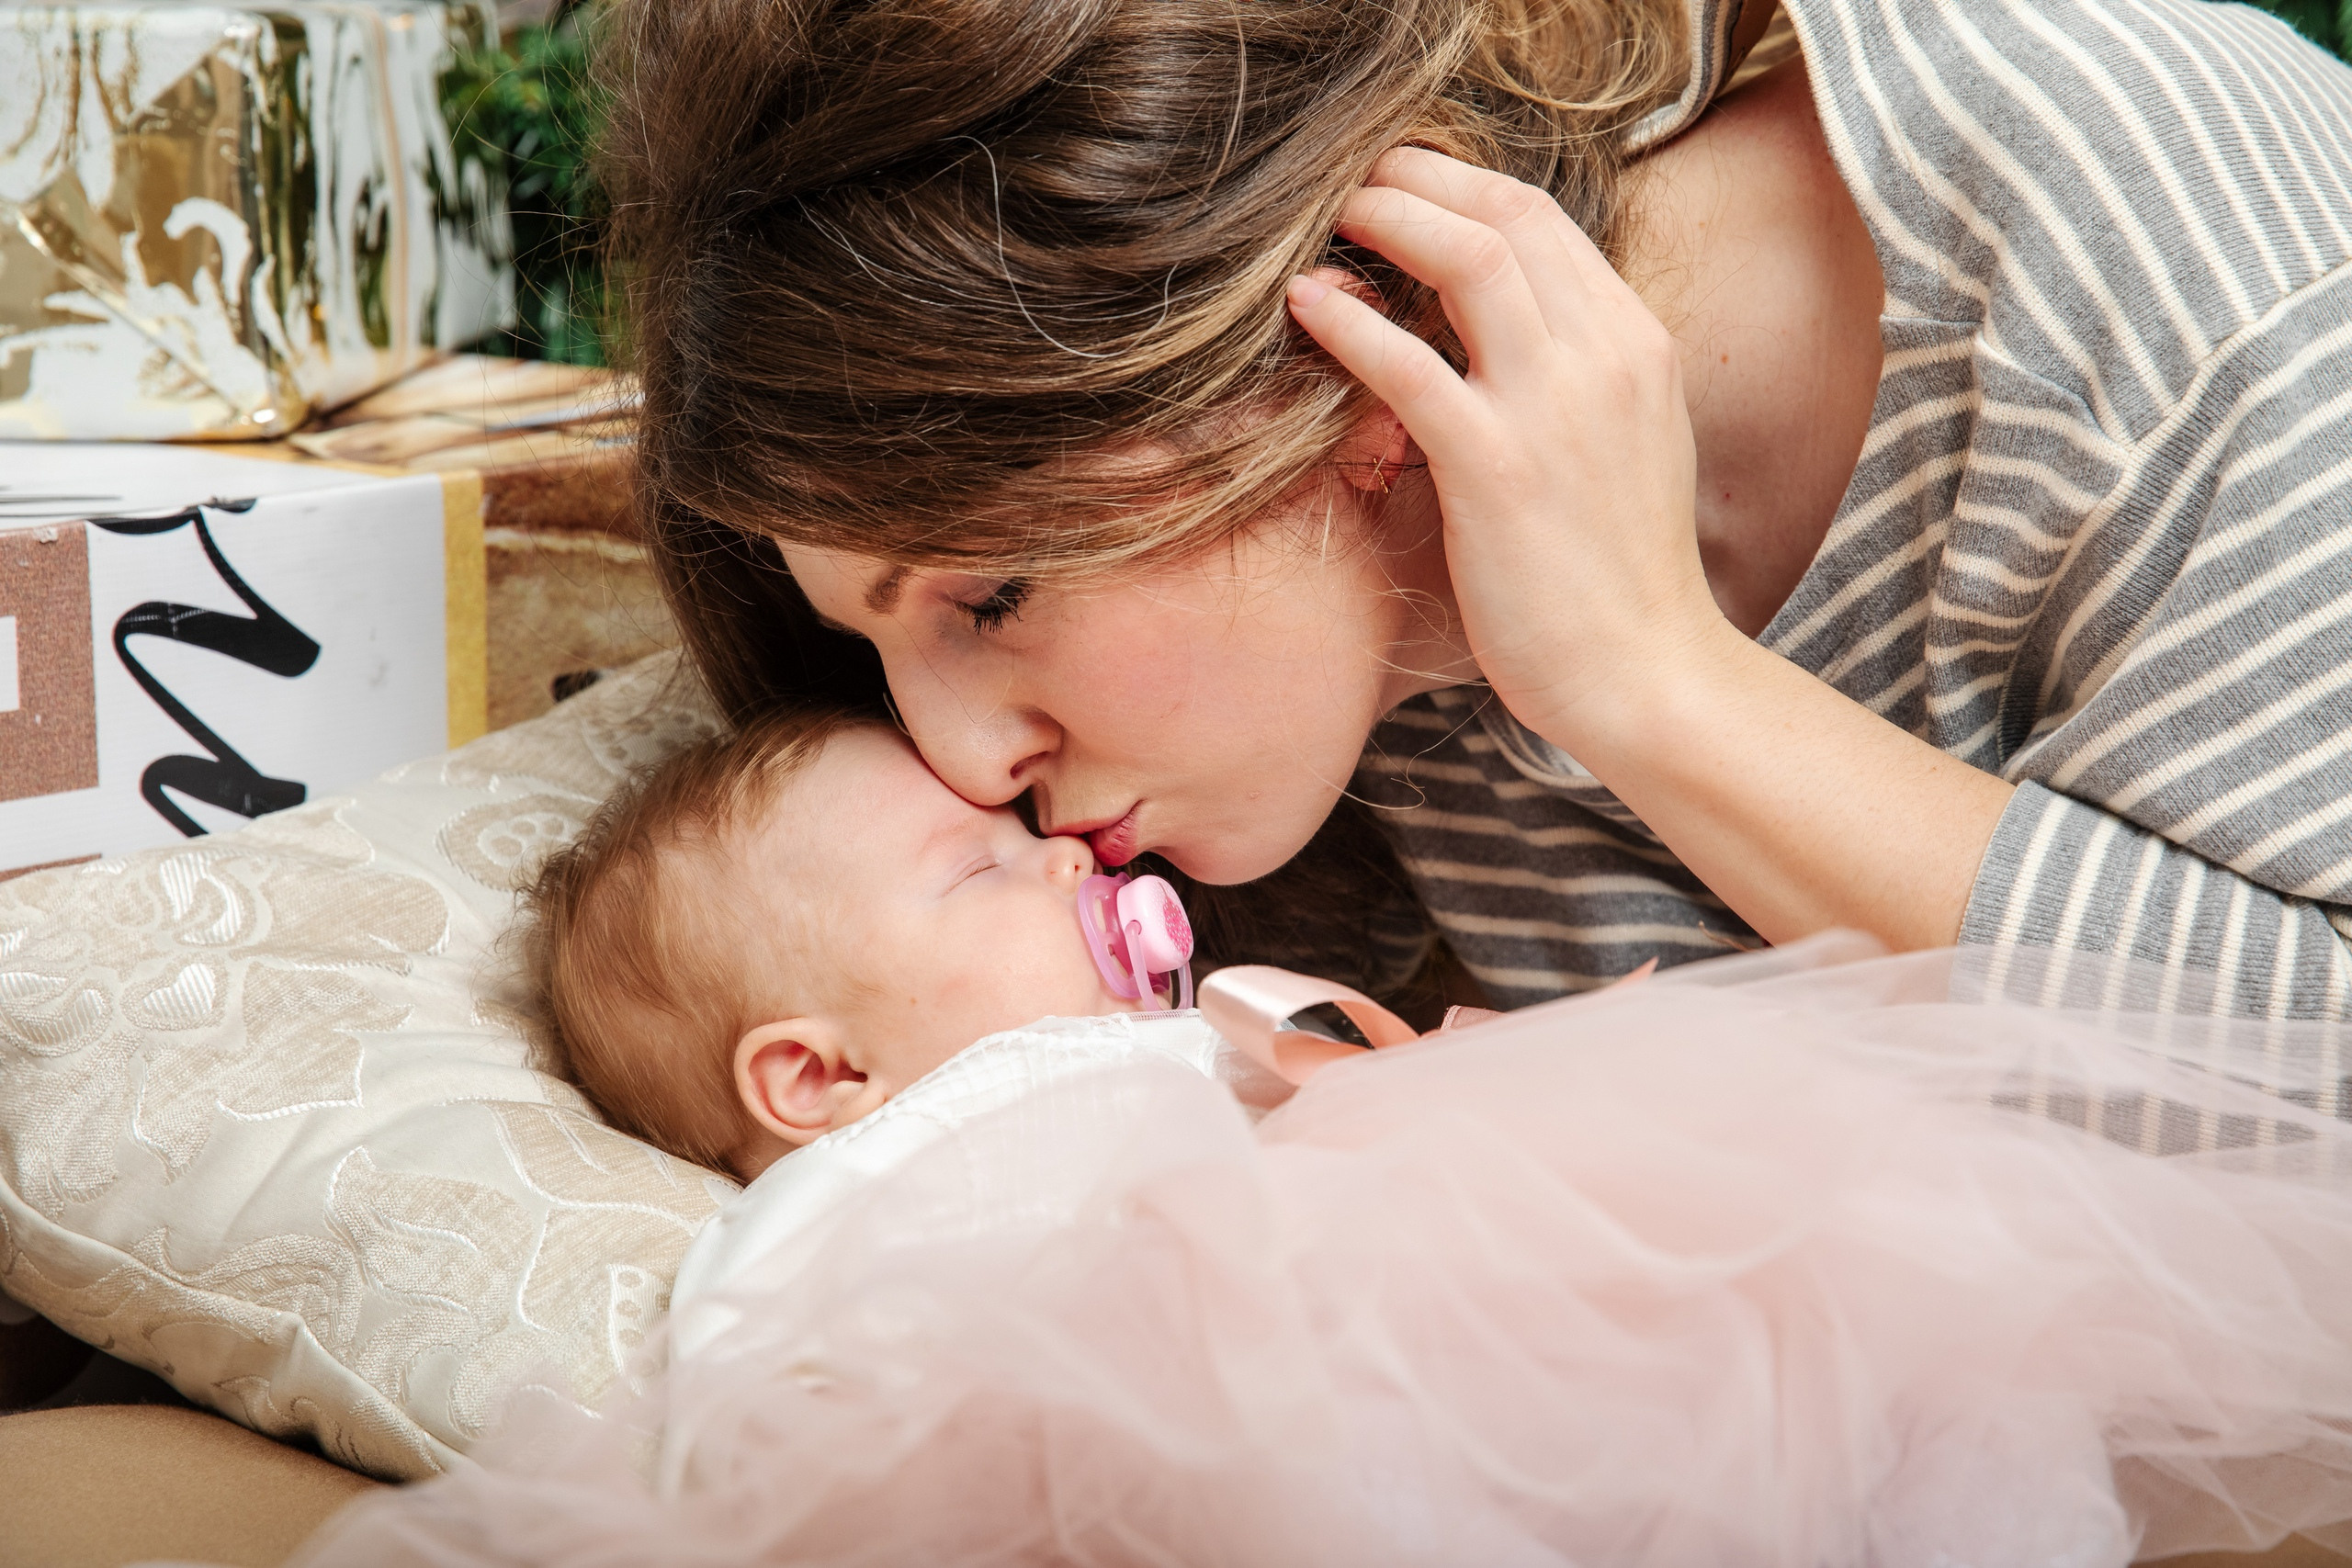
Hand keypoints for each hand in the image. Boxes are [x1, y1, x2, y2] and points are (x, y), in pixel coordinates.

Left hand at [1289, 147, 2014, 951]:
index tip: (1400, 186)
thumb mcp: (1619, 450)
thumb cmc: (1616, 581)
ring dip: (1385, 221)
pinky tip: (1305, 307)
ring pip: (1468, 258)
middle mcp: (1605, 356)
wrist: (1649, 674)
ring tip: (1324, 219)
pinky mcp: (1498, 469)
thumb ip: (1570, 383)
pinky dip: (1350, 324)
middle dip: (1416, 179)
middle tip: (1348, 182)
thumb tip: (1494, 349)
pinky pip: (1410, 367)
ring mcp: (1555, 408)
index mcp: (1636, 345)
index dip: (1461, 186)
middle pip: (1506, 214)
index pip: (1545, 220)